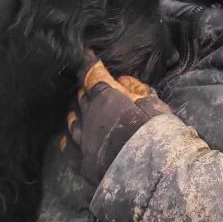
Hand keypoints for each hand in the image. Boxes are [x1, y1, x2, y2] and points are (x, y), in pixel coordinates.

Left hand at [62, 55, 171, 184]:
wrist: (151, 168)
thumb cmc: (157, 130)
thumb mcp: (153, 103)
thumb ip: (136, 88)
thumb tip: (122, 79)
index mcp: (106, 96)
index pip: (92, 74)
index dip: (89, 62)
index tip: (86, 53)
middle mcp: (90, 114)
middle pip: (82, 97)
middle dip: (85, 89)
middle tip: (89, 87)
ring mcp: (84, 138)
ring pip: (73, 120)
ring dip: (76, 112)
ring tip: (77, 109)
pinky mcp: (84, 160)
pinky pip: (69, 146)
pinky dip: (67, 139)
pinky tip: (66, 137)